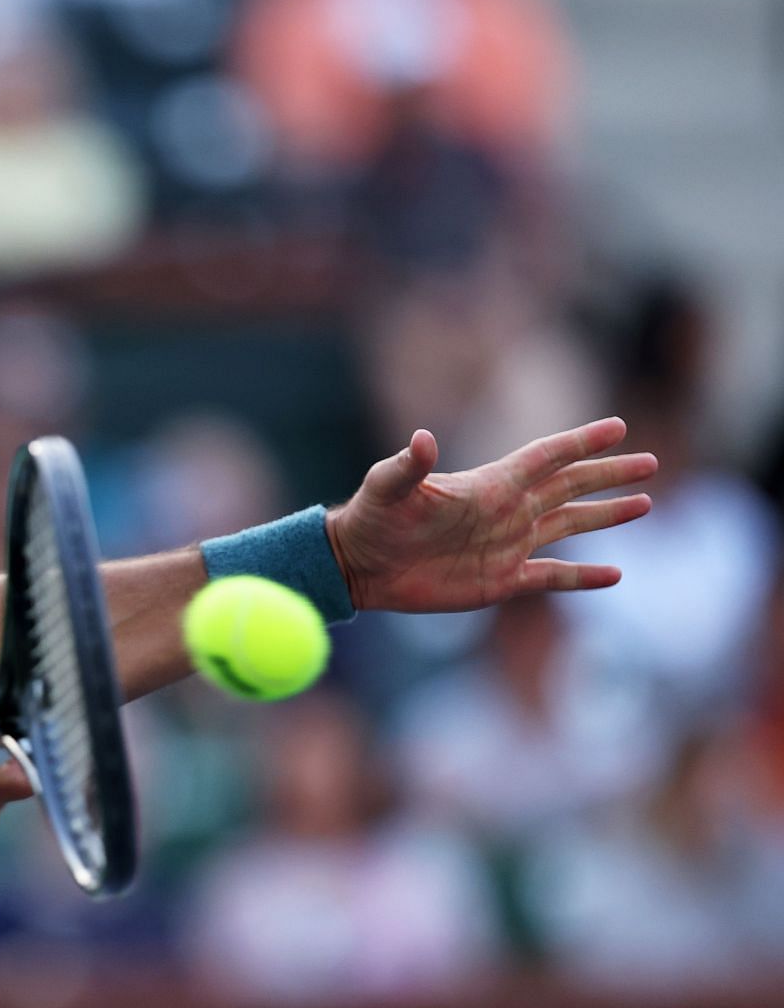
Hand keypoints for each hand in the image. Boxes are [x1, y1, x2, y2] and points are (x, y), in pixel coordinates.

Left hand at [325, 417, 656, 612]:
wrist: (359, 566)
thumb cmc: (371, 519)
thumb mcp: (387, 487)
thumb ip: (408, 465)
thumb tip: (421, 439)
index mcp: (489, 485)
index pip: (546, 457)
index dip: (580, 442)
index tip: (618, 426)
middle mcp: (507, 511)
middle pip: (569, 486)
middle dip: (608, 473)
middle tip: (648, 461)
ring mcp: (507, 545)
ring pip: (569, 526)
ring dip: (606, 516)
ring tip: (645, 503)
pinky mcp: (501, 580)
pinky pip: (552, 576)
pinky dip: (583, 577)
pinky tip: (614, 575)